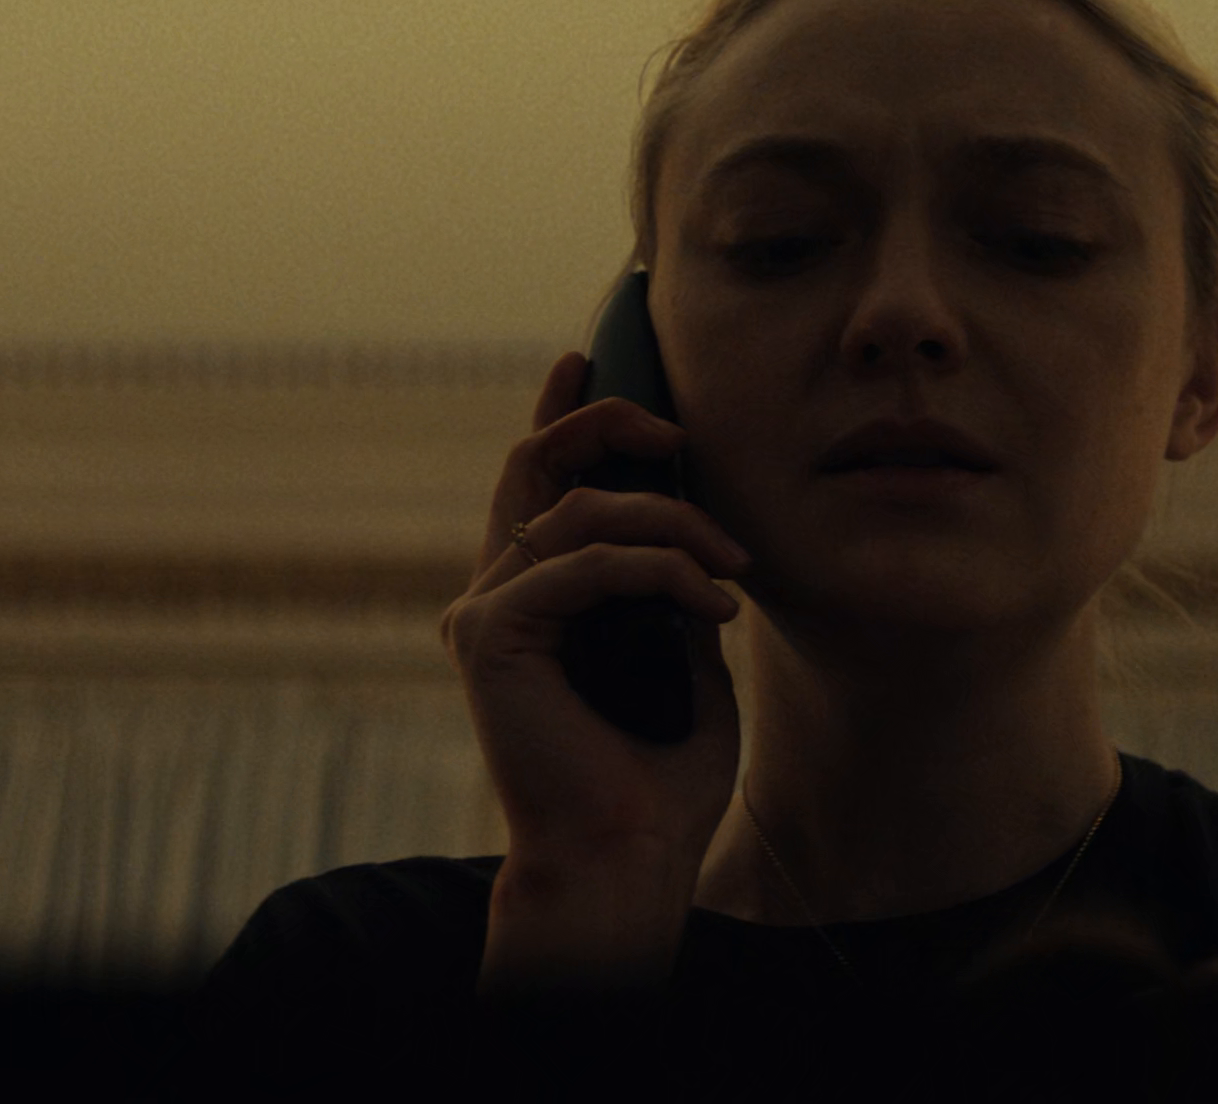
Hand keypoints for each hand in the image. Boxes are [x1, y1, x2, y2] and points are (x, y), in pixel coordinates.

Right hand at [449, 351, 754, 985]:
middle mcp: (492, 600)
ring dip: (673, 523)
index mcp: (530, 604)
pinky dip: (661, 572)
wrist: (627, 856)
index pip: (533, 485)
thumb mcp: (682, 659)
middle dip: (604, 424)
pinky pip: (587, 564)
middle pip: (535, 466)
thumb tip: (695, 530)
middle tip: (673, 428)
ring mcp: (484, 615)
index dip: (557, 414)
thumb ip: (671, 590)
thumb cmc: (660, 779)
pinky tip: (713, 605)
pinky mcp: (489, 637)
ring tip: (732, 563)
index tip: (582, 360)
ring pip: (581, 512)